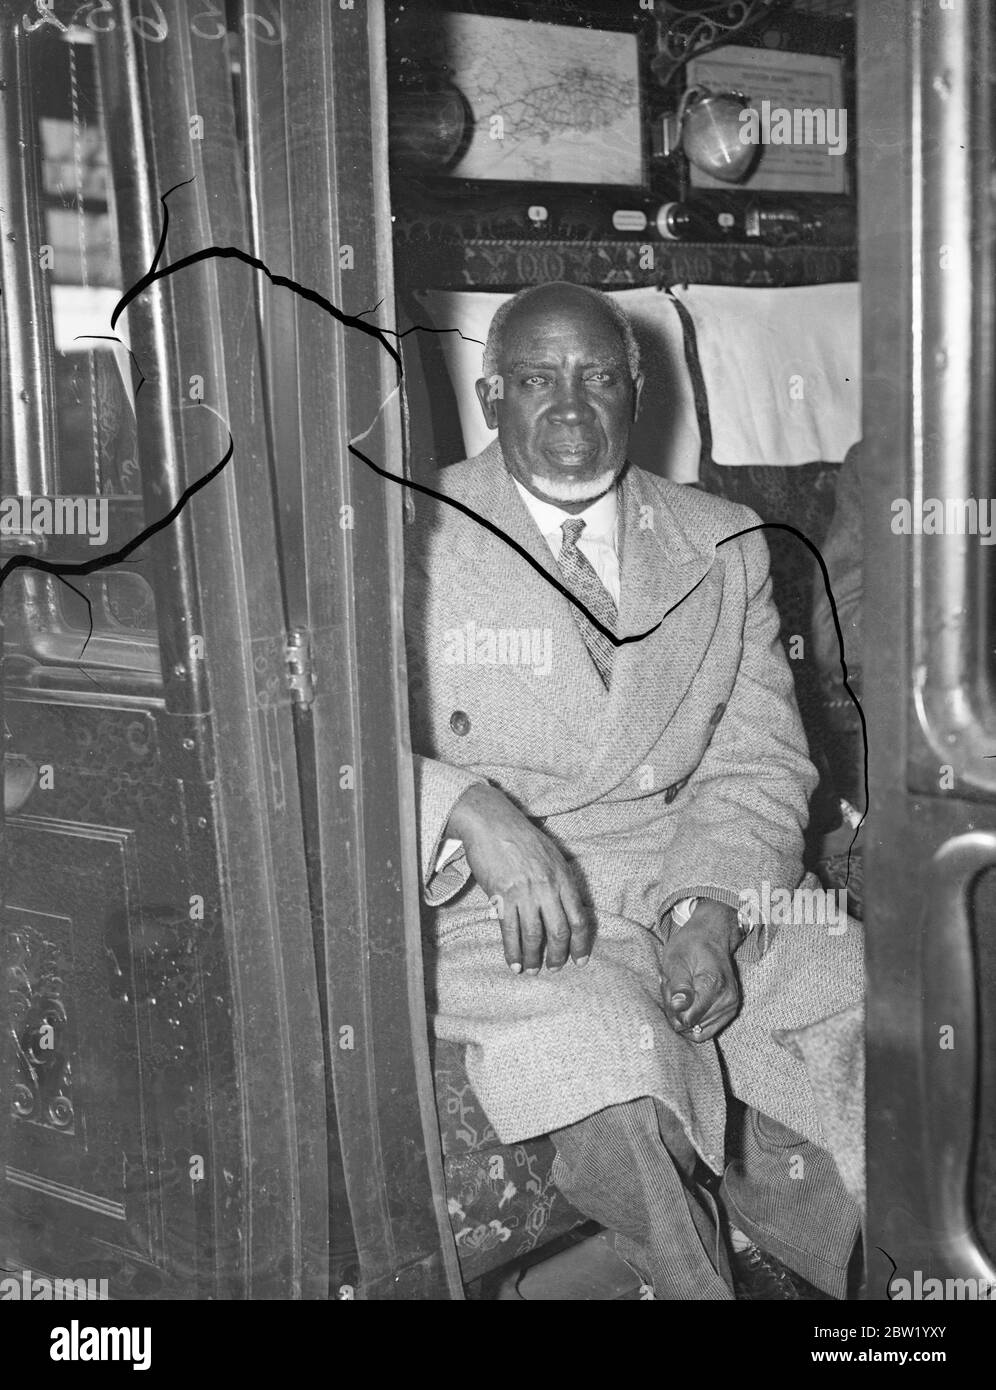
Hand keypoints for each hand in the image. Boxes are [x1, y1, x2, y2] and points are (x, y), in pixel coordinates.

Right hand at [446, 783, 592, 974]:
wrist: (492, 822)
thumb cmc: (521, 837)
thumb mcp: (551, 855)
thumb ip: (560, 882)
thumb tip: (566, 909)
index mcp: (563, 877)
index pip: (579, 918)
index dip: (580, 944)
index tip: (579, 959)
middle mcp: (547, 887)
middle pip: (559, 931)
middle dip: (558, 955)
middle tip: (554, 968)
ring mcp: (524, 892)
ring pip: (533, 935)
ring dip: (533, 958)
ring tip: (531, 970)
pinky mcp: (502, 896)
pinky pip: (509, 931)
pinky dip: (512, 951)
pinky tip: (513, 964)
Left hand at [658, 899, 741, 1041]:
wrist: (712, 937)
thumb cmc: (690, 946)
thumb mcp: (676, 959)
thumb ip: (678, 985)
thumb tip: (679, 1008)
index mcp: (713, 984)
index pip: (688, 1018)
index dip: (672, 1010)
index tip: (668, 989)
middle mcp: (727, 999)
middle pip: (691, 1025)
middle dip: (676, 1012)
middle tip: (672, 988)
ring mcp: (731, 1006)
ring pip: (698, 1030)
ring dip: (684, 1015)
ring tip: (682, 991)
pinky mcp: (730, 1011)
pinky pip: (707, 1030)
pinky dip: (694, 1019)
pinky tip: (690, 1000)